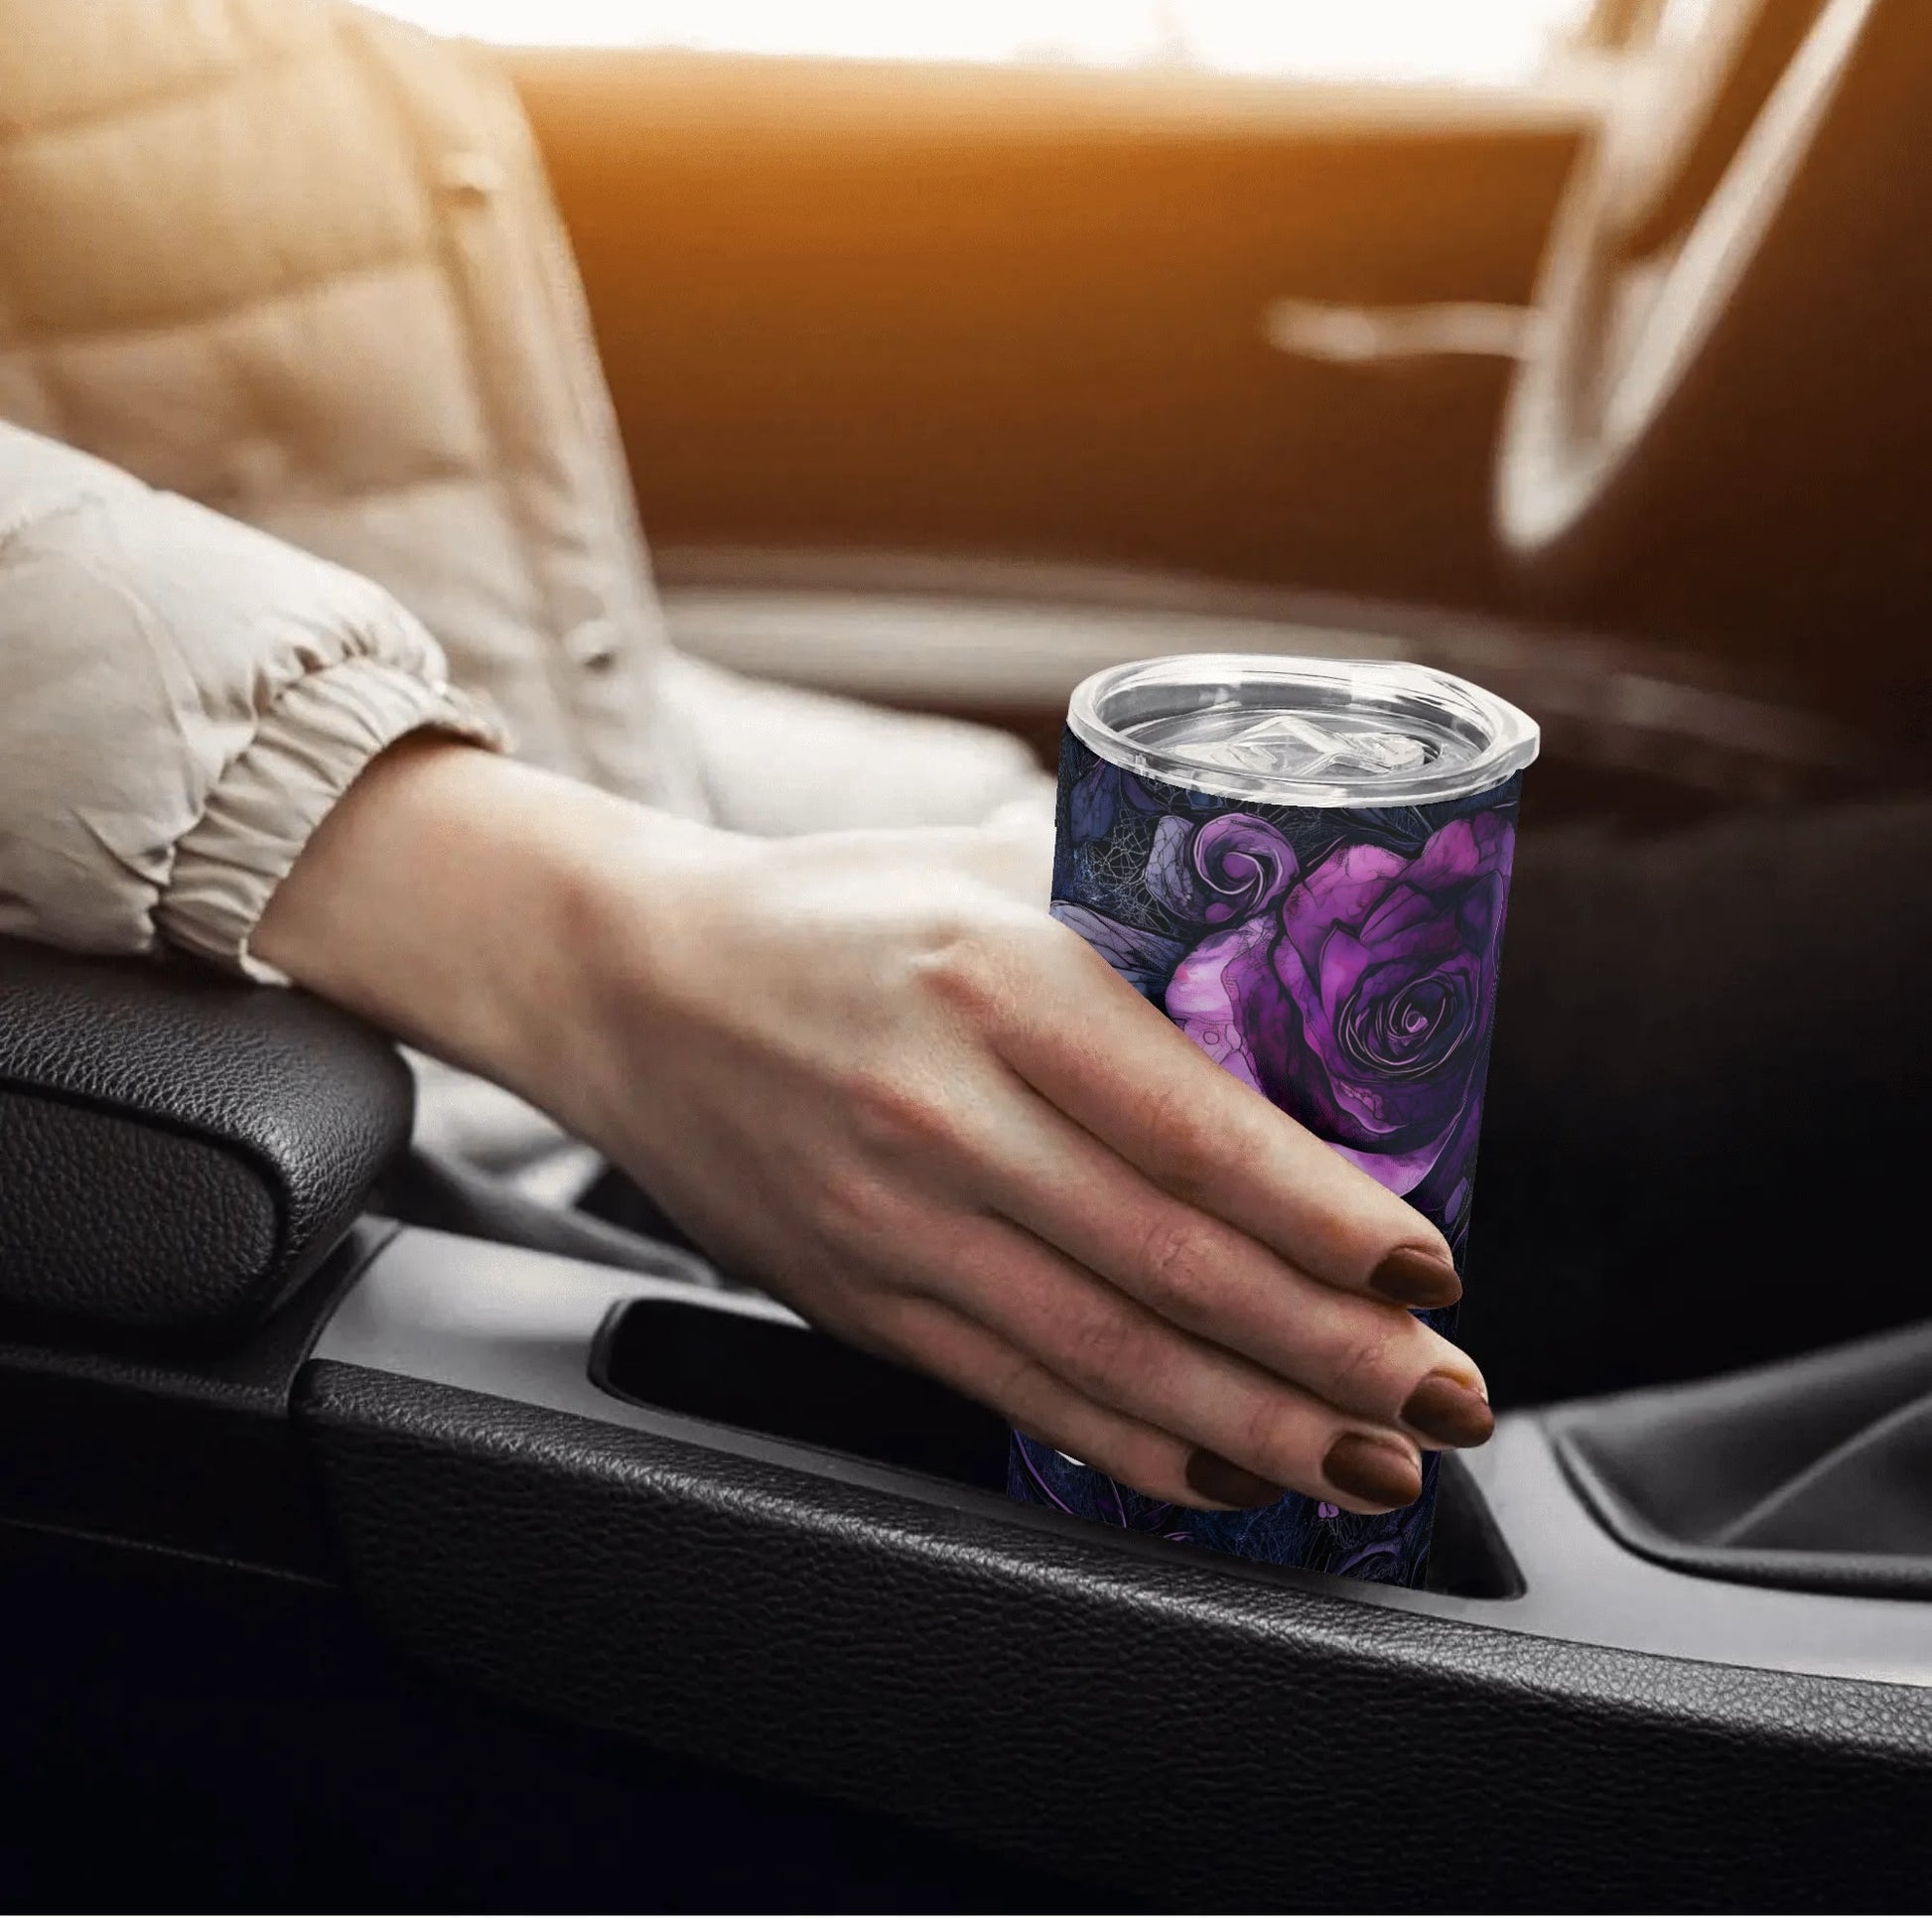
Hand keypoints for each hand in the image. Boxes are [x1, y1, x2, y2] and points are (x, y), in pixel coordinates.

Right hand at [258, 741, 1492, 1514]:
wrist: (634, 989)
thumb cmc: (827, 916)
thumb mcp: (980, 865)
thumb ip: (1129, 908)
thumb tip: (1299, 947)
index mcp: (993, 980)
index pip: (1189, 1125)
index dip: (1321, 1214)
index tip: (1428, 1264)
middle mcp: (943, 1114)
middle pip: (1169, 1265)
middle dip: (1332, 1350)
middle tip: (1447, 1396)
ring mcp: (893, 1226)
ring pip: (1104, 1355)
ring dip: (1260, 1427)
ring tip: (1375, 1465)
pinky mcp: (862, 1300)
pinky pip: (1016, 1392)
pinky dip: (1133, 1446)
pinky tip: (1227, 1475)